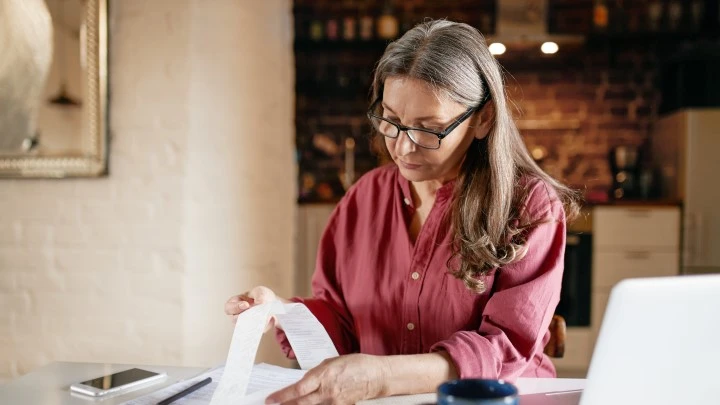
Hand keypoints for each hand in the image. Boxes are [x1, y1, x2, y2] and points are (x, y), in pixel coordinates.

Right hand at [224, 286, 277, 330]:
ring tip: (264, 316)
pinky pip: (255, 331)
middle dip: (245, 317)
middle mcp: (237, 315)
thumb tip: (260, 304)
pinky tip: (269, 320)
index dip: (235, 307)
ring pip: (245, 327)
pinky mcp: (254, 329)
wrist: (272, 304)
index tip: (246, 305)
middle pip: (235, 320)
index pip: (228, 307)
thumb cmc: (261, 296)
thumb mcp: (261, 292)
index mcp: (235, 303)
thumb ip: (260, 296)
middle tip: (255, 313)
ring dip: (254, 322)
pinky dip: (261, 326)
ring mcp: (245, 323)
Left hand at [266, 354, 388, 404]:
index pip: (298, 390)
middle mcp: (327, 391)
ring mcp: (334, 402)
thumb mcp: (331, 362)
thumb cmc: (355, 364)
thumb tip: (303, 383)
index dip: (283, 396)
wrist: (376, 376)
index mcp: (324, 376)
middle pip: (301, 403)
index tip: (271, 399)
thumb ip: (316, 374)